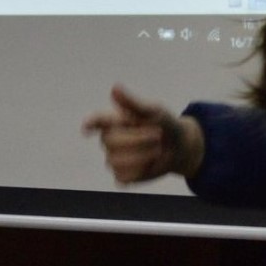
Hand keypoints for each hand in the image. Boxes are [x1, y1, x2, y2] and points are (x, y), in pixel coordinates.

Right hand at [81, 84, 204, 182]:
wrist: (179, 148)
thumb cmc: (164, 124)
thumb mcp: (154, 111)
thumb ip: (133, 103)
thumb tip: (114, 87)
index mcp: (114, 120)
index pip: (97, 121)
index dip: (90, 124)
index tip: (86, 128)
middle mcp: (109, 138)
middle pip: (111, 142)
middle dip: (139, 140)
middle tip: (157, 135)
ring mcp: (114, 158)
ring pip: (116, 161)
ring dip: (142, 156)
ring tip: (156, 150)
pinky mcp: (122, 175)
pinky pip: (122, 177)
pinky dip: (139, 172)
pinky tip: (148, 164)